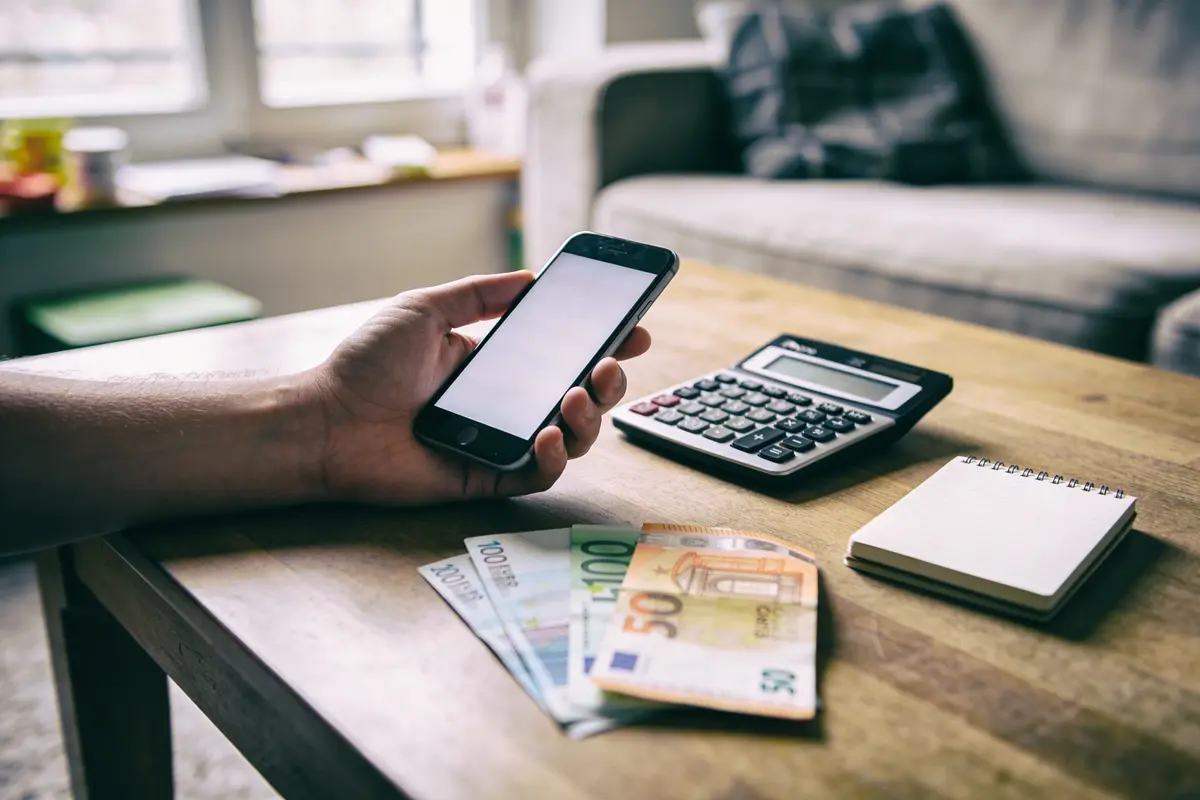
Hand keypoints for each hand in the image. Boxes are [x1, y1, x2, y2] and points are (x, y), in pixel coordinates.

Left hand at [308, 271, 650, 503]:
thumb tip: (531, 277)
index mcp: (496, 365)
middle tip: (611, 362)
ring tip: (578, 393)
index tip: (633, 329)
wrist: (325, 420)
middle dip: (610, 380)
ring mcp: (500, 442)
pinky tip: (547, 432)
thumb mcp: (424, 309)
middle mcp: (506, 404)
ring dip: (589, 416)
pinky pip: (538, 474)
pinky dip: (553, 456)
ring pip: (571, 439)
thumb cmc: (365, 365)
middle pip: (580, 398)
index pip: (563, 354)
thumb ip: (479, 294)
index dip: (603, 343)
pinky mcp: (488, 477)